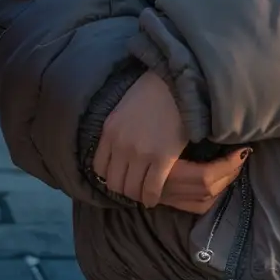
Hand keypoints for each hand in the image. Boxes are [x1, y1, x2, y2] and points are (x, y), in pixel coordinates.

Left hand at [95, 70, 240, 208]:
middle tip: (134, 187)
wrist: (181, 81)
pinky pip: (151, 189)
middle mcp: (120, 145)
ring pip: (132, 190)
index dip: (110, 176)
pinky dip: (151, 197)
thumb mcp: (125, 107)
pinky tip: (155, 197)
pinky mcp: (162, 158)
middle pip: (114, 183)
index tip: (121, 176)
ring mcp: (141, 153)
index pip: (99, 168)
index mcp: (109, 131)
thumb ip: (117, 130)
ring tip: (145, 193)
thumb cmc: (154, 90)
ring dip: (137, 195)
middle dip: (123, 188)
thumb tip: (118, 151)